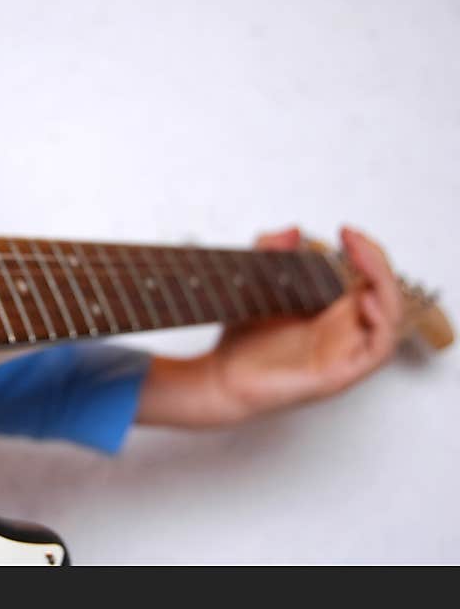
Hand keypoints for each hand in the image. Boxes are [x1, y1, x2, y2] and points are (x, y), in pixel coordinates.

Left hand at [136, 227, 401, 427]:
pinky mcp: (337, 376)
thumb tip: (293, 230)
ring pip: (390, 321)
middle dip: (377, 261)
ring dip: (385, 288)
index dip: (366, 254)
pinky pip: (377, 351)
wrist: (219, 378)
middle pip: (385, 296)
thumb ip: (270, 253)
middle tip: (352, 239)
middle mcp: (342, 333)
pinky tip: (362, 300)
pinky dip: (380, 324)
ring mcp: (342, 354)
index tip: (345, 231)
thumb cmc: (241, 341)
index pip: (369, 280)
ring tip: (363, 262)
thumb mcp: (254, 285)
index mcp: (330, 314)